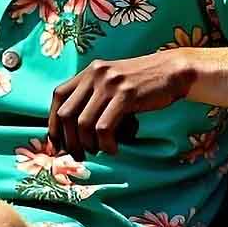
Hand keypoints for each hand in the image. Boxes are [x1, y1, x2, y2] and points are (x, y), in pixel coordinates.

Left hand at [48, 52, 198, 156]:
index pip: (58, 97)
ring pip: (84, 123)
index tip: (57, 144)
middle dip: (69, 140)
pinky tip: (114, 149)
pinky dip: (106, 143)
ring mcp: (110, 83)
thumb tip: (74, 134)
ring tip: (100, 152)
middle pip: (66, 113)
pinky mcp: (126, 94)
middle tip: (78, 155)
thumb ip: (94, 100)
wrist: (174, 71)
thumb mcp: (113, 85)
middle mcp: (95, 74)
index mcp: (88, 71)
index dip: (53, 122)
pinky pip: (104, 127)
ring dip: (89, 145)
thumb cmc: (143, 85)